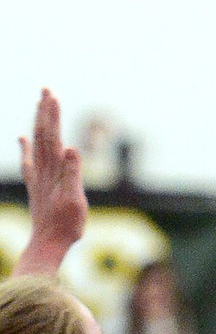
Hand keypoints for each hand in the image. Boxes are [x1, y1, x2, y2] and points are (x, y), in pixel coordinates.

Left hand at [14, 89, 87, 273]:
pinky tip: (22, 138)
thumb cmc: (66, 225)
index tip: (52, 96)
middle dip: (44, 112)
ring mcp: (38, 177)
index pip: (53, 137)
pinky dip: (25, 147)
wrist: (48, 243)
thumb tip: (71, 147)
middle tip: (45, 90)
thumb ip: (73, 174)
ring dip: (38, 123)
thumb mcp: (76, 200)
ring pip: (37, 144)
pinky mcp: (36, 186)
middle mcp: (44, 170)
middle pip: (43, 135)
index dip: (52, 116)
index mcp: (55, 170)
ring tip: (39, 105)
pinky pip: (29, 162)